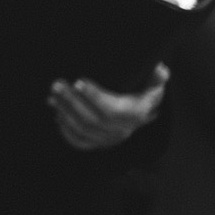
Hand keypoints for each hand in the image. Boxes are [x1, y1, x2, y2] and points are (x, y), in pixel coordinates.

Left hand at [49, 68, 165, 150]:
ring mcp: (109, 140)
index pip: (113, 110)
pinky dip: (65, 129)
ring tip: (52, 95)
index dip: (95, 96)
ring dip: (65, 112)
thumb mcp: (153, 85)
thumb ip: (156, 78)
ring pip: (83, 130)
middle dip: (72, 101)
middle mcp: (122, 130)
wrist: (138, 115)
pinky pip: (79, 142)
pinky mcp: (97, 144)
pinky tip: (56, 113)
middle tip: (57, 84)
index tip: (79, 81)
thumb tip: (162, 70)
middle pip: (93, 120)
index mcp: (135, 115)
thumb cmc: (143, 94)